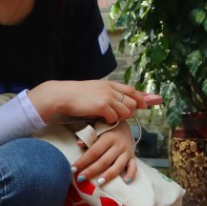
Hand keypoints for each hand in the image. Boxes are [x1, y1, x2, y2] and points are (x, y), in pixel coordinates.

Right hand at [33, 79, 160, 124]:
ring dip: (121, 118)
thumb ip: (105, 93)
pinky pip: (115, 118)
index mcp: (109, 84)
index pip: (131, 90)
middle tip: (123, 117)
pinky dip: (111, 121)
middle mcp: (110, 89)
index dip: (140, 98)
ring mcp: (107, 97)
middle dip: (131, 111)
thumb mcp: (93, 88)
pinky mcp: (102, 106)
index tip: (144, 105)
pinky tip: (104, 121)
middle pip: (132, 101)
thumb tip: (115, 101)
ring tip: (111, 119)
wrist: (62, 95)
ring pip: (126, 111)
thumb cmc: (74, 94)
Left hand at [72, 122, 137, 182]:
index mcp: (108, 137)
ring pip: (118, 166)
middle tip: (80, 178)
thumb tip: (79, 144)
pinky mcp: (132, 157)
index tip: (73, 169)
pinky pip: (133, 167)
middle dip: (91, 171)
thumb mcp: (97, 127)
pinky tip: (126, 182)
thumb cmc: (107, 127)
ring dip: (109, 175)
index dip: (83, 161)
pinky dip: (131, 174)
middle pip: (104, 161)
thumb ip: (89, 135)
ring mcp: (127, 152)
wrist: (125, 123)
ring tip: (99, 183)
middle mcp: (118, 145)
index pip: (94, 152)